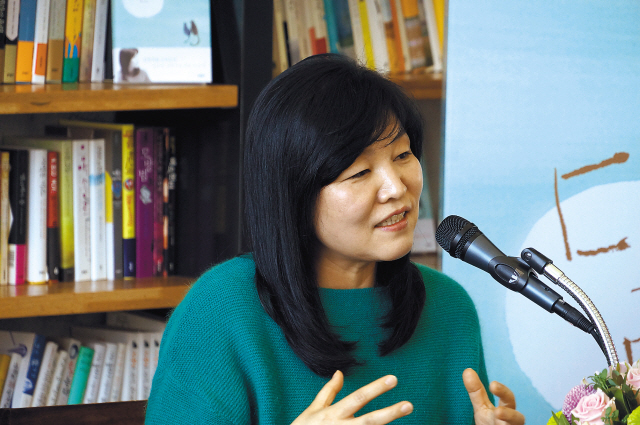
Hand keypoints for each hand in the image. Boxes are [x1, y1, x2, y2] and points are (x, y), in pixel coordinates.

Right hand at [291, 370, 412, 424]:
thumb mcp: (313, 410)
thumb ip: (328, 392)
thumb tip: (339, 372)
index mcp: (333, 414)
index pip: (358, 398)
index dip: (375, 388)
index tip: (393, 379)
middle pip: (369, 421)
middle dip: (390, 413)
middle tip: (409, 405)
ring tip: (403, 414)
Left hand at [463, 368, 524, 424]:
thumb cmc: (491, 423)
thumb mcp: (482, 408)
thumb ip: (477, 391)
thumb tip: (467, 370)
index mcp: (507, 411)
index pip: (508, 399)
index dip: (503, 392)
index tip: (492, 384)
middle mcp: (512, 422)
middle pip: (517, 419)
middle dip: (509, 415)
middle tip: (498, 412)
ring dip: (507, 423)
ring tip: (498, 417)